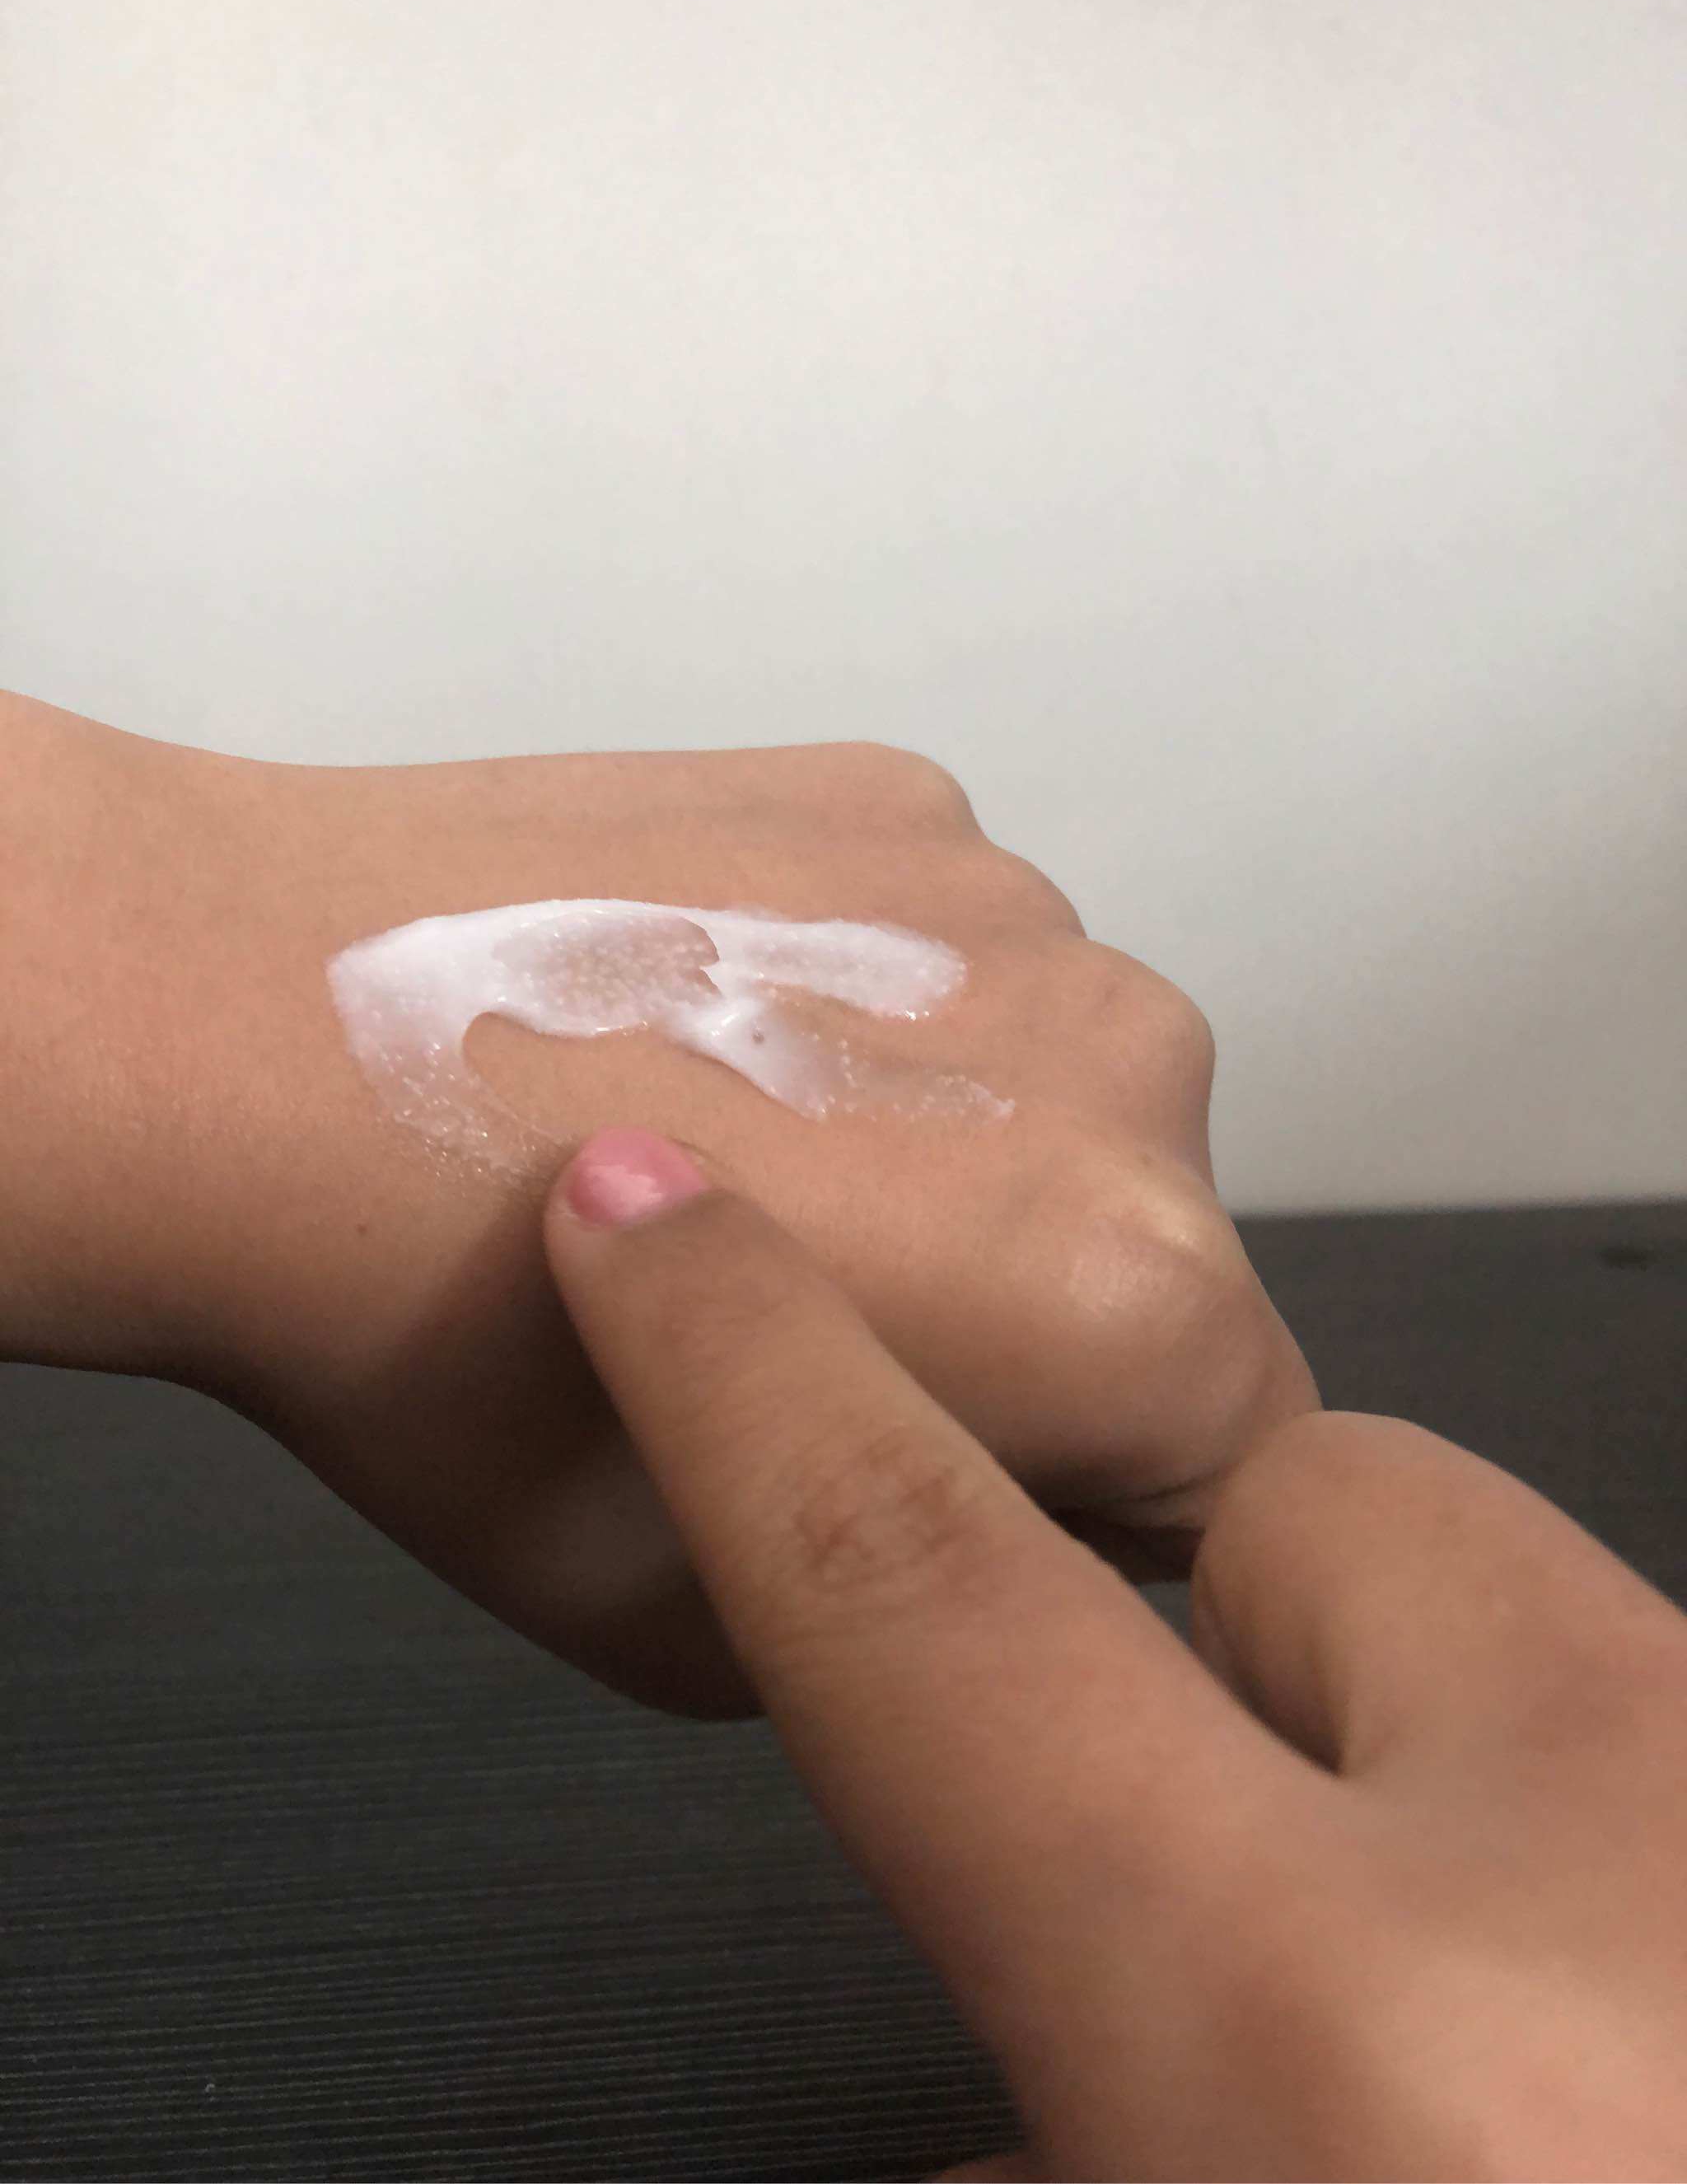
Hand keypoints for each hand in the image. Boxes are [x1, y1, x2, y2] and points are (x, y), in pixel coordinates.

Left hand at [3, 694, 1312, 1710]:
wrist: (237, 1042)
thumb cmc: (445, 1352)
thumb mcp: (710, 1629)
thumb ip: (941, 1617)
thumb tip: (1006, 1535)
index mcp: (1133, 1300)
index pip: (1240, 1465)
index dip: (1080, 1503)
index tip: (931, 1479)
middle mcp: (1130, 1070)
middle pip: (1154, 1262)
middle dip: (1025, 1319)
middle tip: (797, 1331)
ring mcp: (1020, 901)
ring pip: (1055, 1093)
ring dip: (948, 1145)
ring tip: (723, 1167)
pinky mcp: (907, 797)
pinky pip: (952, 955)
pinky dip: (865, 1005)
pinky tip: (693, 1035)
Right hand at [544, 1127, 1686, 2179]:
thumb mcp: (1234, 2177)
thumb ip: (1052, 2132)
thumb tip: (972, 2132)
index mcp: (1367, 2079)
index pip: (935, 1599)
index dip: (745, 1377)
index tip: (644, 1215)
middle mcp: (1647, 1897)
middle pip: (1329, 1507)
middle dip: (1229, 1627)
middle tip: (1253, 1881)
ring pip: (1548, 1637)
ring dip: (1453, 1785)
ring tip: (1497, 2038)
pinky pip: (1673, 1760)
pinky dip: (1602, 1875)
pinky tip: (1611, 2037)